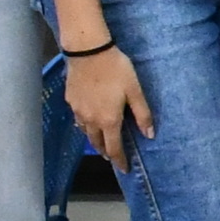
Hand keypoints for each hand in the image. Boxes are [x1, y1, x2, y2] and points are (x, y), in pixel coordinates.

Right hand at [58, 42, 154, 168]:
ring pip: (86, 132)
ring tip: (101, 142)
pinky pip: (78, 119)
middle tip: (112, 157)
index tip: (124, 169)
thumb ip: (142, 114)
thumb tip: (149, 135)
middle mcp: (91, 120)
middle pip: (97, 143)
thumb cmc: (116, 70)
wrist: (88, 51)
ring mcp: (78, 110)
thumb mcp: (135, 91)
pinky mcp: (70, 100)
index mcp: (108, 120)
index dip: (119, 160)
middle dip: (106, 152)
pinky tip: (88, 121)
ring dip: (94, 140)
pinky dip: (85, 126)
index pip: (114, 148)